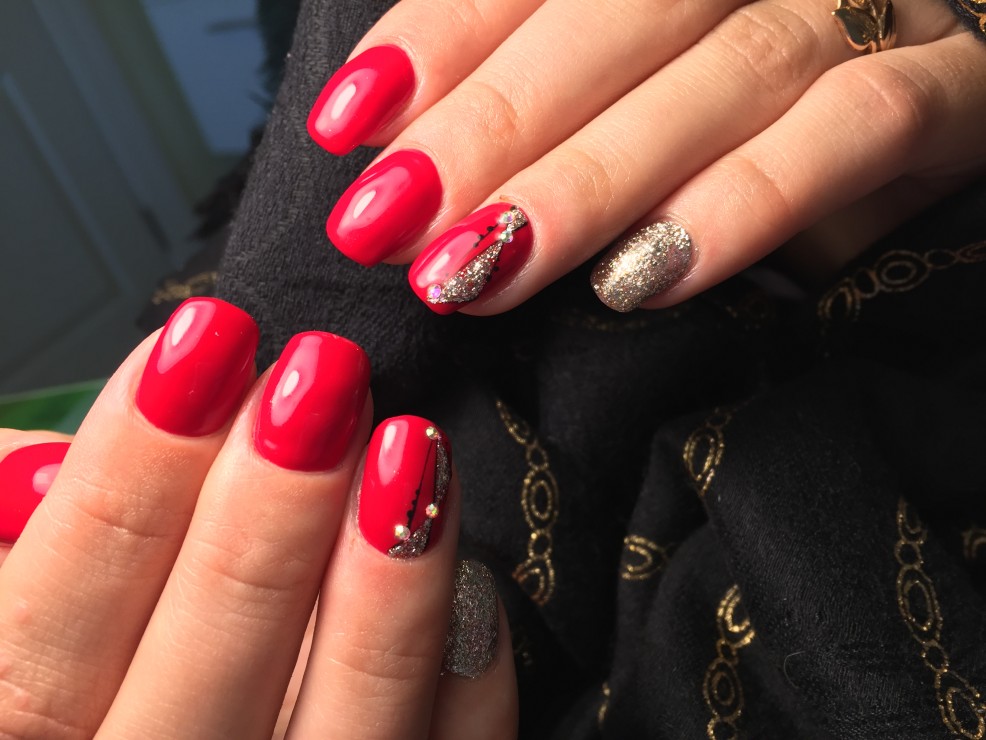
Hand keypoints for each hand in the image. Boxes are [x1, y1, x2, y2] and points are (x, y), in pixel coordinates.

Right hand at [0, 298, 515, 738]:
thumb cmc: (111, 677)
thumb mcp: (40, 623)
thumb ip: (42, 549)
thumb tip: (45, 458)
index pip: (41, 647)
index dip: (124, 486)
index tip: (200, 348)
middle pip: (201, 688)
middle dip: (263, 521)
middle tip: (316, 385)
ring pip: (344, 734)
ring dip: (384, 588)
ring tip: (408, 446)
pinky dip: (468, 675)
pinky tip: (473, 577)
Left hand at [308, 0, 985, 312]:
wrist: (932, 163)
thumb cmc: (755, 140)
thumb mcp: (637, 112)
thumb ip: (545, 109)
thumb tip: (390, 152)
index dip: (441, 40)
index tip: (351, 127)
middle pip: (621, 13)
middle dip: (497, 123)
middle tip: (396, 221)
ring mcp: (878, 6)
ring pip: (727, 66)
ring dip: (593, 175)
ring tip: (486, 265)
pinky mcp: (960, 89)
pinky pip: (859, 125)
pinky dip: (749, 198)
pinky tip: (645, 281)